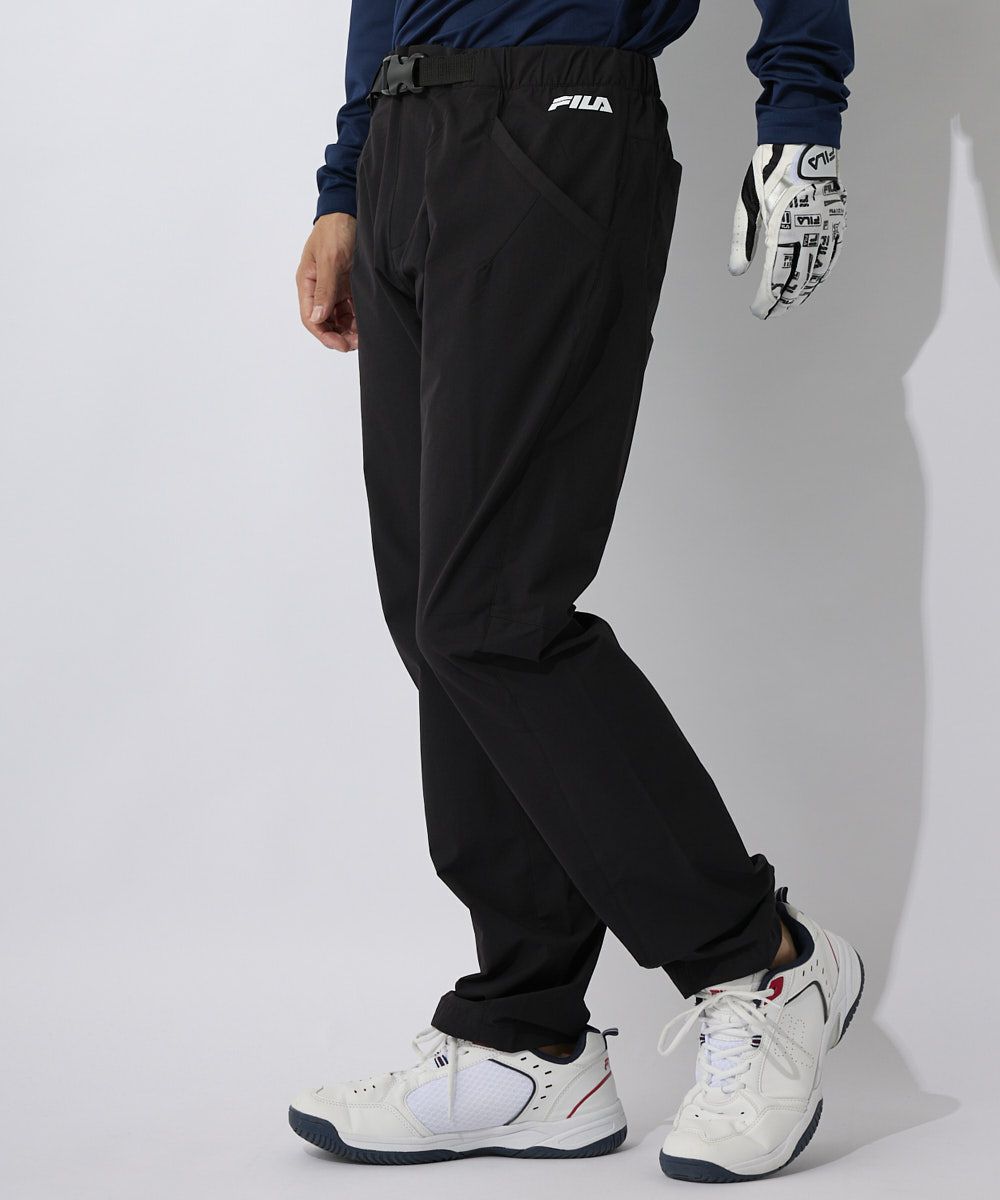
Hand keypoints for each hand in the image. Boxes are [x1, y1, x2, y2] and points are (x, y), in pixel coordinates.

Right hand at [296, 213, 357, 350]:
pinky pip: (351, 310)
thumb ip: (324, 289)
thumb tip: (316, 318)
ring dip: (349, 330)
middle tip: (356, 343)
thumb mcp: (329, 259)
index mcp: (307, 283)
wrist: (349, 210)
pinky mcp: (348, 286)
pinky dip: (357, 319)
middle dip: (338, 335)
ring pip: (339, 319)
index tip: (340, 345)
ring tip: (363, 336)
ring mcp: (334, 288)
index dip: (323, 334)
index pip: (310, 318)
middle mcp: (319, 289)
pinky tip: (367, 324)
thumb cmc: (335, 230)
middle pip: (324, 322)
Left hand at [729, 144, 845, 319]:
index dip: (768, 297)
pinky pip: (833, 252)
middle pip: (799, 277)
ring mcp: (828, 222)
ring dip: (804, 290)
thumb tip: (736, 272)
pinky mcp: (838, 216)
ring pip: (819, 268)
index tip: (758, 311)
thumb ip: (742, 239)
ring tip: (790, 304)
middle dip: (785, 300)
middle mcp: (810, 226)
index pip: (776, 273)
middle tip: (771, 314)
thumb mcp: (747, 202)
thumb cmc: (769, 168)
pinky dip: (823, 271)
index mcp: (784, 224)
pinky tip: (814, 282)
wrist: (804, 134)